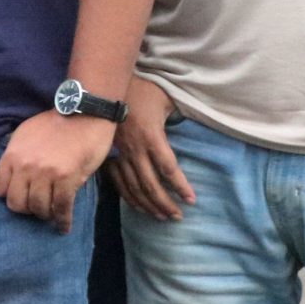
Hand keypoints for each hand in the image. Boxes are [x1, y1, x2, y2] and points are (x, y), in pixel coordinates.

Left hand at [0, 108, 113, 230]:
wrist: (85, 113)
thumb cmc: (57, 122)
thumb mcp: (26, 133)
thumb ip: (19, 154)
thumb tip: (18, 174)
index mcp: (13, 154)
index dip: (8, 194)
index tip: (19, 195)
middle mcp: (25, 166)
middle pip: (16, 203)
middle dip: (26, 208)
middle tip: (36, 206)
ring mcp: (46, 174)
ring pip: (38, 208)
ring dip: (45, 214)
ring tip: (51, 212)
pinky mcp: (67, 179)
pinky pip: (61, 208)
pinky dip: (62, 221)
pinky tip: (64, 226)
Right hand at [106, 78, 193, 222]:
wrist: (108, 87)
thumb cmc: (143, 90)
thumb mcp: (167, 101)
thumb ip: (179, 116)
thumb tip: (196, 125)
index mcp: (150, 136)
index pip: (168, 168)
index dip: (180, 186)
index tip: (191, 200)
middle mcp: (134, 149)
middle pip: (150, 184)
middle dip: (165, 203)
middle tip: (178, 216)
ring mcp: (120, 153)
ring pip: (133, 186)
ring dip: (148, 204)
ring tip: (162, 216)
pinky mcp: (110, 154)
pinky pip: (118, 181)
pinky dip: (128, 196)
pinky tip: (138, 207)